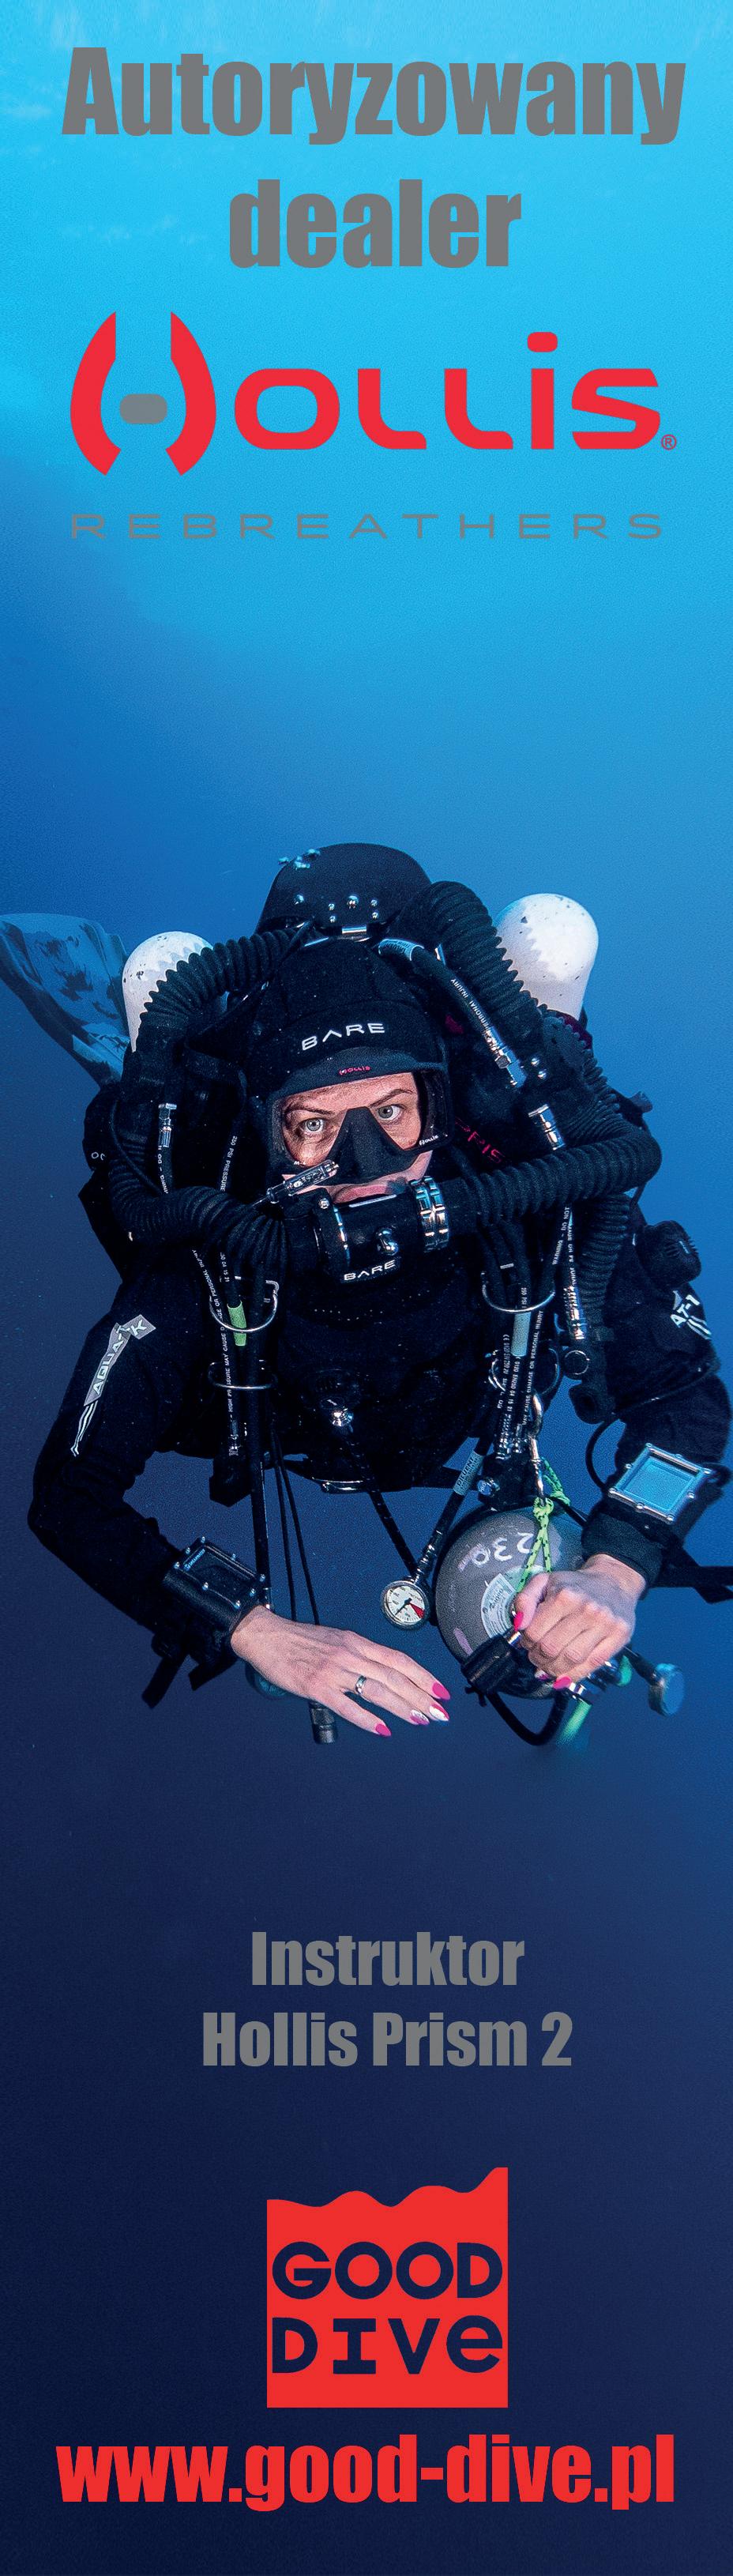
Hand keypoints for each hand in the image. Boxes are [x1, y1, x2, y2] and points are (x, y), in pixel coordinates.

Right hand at [230, 1606, 450, 1736]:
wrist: (267, 1636)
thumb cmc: (301, 1640)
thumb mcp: (337, 1640)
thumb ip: (360, 1655)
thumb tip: (386, 1673)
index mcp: (357, 1642)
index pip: (398, 1659)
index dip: (422, 1675)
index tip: (440, 1691)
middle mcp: (350, 1654)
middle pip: (394, 1676)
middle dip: (421, 1695)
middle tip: (440, 1712)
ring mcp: (333, 1671)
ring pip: (377, 1690)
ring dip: (402, 1706)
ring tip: (420, 1719)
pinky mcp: (316, 1687)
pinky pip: (347, 1705)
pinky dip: (367, 1718)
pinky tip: (382, 1729)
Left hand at [512, 1554, 643, 1684]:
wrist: (613, 1580)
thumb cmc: (575, 1584)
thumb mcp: (545, 1581)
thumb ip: (525, 1599)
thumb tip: (519, 1625)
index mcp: (565, 1596)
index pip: (535, 1632)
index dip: (526, 1642)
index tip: (528, 1642)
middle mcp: (587, 1610)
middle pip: (551, 1648)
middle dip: (538, 1658)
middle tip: (537, 1657)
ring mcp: (605, 1625)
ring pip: (571, 1659)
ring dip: (554, 1669)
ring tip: (548, 1667)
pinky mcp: (619, 1636)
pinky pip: (593, 1664)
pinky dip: (575, 1675)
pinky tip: (564, 1676)